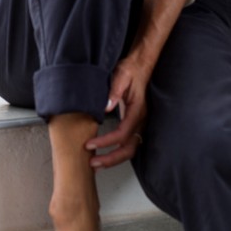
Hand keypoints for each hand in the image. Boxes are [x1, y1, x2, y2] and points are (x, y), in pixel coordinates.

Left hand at [85, 54, 148, 168]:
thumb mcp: (121, 76)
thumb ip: (114, 91)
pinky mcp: (135, 122)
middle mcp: (140, 120)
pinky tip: (105, 153)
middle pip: (129, 148)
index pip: (122, 134)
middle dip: (111, 159)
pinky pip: (129, 143)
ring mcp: (139, 123)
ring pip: (130, 149)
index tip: (90, 145)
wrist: (140, 66)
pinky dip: (117, 152)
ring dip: (114, 158)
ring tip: (97, 163)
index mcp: (137, 111)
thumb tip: (105, 107)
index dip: (105, 142)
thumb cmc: (130, 70)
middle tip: (92, 164)